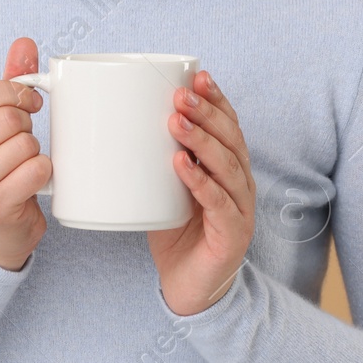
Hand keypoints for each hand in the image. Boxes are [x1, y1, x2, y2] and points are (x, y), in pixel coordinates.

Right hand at [0, 37, 50, 270]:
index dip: (16, 93)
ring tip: (22, 164)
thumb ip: (5, 82)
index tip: (29, 103)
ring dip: (34, 151)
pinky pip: (36, 170)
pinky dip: (44, 172)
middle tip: (23, 139)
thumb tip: (24, 43)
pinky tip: (31, 182)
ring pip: (24, 144)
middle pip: (7, 119)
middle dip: (26, 125)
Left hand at [147, 70, 254, 315]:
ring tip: (177, 123)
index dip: (217, 100)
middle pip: (231, 140)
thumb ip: (157, 159)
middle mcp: (241, 184)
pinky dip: (201, 183)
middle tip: (180, 95)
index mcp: (228, 168)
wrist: (190, 287)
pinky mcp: (233, 235)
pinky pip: (220, 204)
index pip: (229, 126)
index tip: (199, 75)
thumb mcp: (166, 188)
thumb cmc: (177, 233)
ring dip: (202, 141)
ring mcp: (241, 209)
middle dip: (207, 113)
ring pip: (228, 167)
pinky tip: (183, 167)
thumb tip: (122, 122)